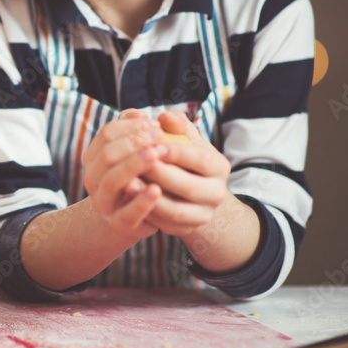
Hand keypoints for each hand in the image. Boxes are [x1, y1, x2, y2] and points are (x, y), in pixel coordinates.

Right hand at [81, 109, 166, 243]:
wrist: (135, 218)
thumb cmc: (141, 176)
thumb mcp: (137, 151)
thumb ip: (137, 130)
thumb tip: (140, 114)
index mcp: (93, 158)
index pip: (106, 134)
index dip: (131, 126)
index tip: (156, 124)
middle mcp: (92, 179)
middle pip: (107, 154)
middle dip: (134, 142)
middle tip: (160, 136)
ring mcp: (103, 202)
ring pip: (113, 180)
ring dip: (135, 165)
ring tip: (157, 155)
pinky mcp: (119, 223)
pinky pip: (128, 212)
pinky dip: (142, 201)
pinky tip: (157, 190)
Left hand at [141, 111, 232, 237]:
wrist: (187, 189)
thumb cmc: (181, 155)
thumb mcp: (183, 138)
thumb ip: (176, 124)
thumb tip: (166, 117)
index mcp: (220, 167)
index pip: (200, 159)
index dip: (176, 152)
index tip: (152, 144)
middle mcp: (217, 194)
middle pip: (188, 187)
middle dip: (160, 174)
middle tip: (135, 162)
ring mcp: (203, 215)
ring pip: (176, 210)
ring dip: (149, 197)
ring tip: (127, 182)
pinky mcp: (187, 229)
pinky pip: (165, 224)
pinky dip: (146, 212)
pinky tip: (129, 199)